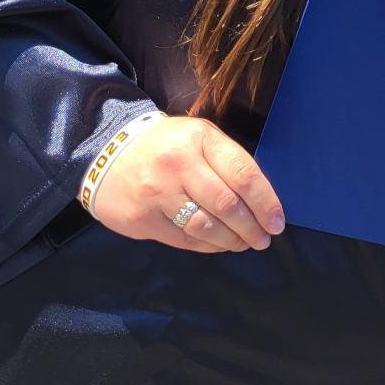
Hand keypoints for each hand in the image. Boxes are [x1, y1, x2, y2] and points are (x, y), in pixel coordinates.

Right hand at [94, 115, 284, 253]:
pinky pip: (185, 240)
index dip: (266, 202)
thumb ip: (227, 161)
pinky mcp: (143, 220)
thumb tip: (261, 199)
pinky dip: (209, 247)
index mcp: (199, 139)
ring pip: (207, 227)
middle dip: (252, 227)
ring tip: (245, 244)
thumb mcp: (198, 137)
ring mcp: (157, 194)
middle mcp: (178, 164)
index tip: (277, 221)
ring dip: (233, 240)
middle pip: (227, 204)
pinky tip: (220, 245)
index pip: (243, 174)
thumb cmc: (166, 146)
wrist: (106, 155)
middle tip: (264, 238)